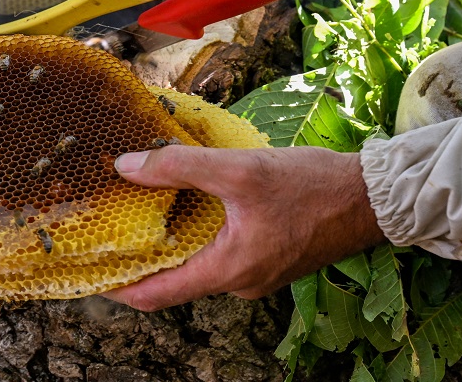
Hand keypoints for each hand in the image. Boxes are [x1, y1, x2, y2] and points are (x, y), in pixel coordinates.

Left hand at [101, 145, 385, 310]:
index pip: (156, 295)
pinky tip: (184, 202)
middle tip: (105, 228)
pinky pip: (220, 252)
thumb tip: (125, 167)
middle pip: (173, 279)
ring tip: (136, 209)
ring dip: (169, 241)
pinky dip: (196, 233)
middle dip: (139, 256)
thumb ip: (178, 167)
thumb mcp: (239, 170)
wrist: (375, 196)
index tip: (86, 271)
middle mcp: (239, 282)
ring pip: (197, 263)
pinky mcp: (268, 258)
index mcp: (229, 271)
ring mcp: (256, 273)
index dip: (116, 286)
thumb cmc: (313, 186)